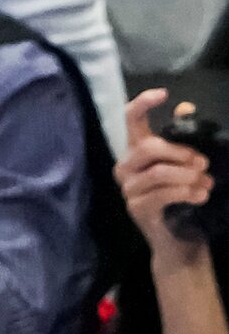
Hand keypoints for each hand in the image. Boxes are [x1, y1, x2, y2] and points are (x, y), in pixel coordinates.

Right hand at [119, 90, 215, 272]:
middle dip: (181, 153)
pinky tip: (200, 195)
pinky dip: (186, 192)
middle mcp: (125, 166)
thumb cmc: (183, 199)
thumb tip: (185, 108)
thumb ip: (184, 140)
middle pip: (148, 147)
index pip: (131, 119)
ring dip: (189, 176)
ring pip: (159, 172)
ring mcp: (128, 188)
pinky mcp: (137, 207)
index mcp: (136, 151)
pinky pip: (163, 194)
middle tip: (204, 163)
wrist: (180, 240)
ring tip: (207, 183)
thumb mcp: (186, 167)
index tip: (164, 94)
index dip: (144, 103)